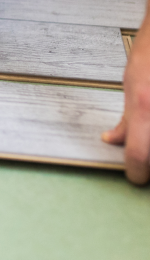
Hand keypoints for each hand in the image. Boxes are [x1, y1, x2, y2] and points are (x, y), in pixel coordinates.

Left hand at [102, 21, 149, 183]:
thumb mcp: (131, 83)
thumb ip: (126, 118)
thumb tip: (113, 140)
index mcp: (145, 107)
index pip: (138, 157)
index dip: (135, 172)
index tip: (135, 175)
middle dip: (149, 160)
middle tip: (143, 158)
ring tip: (144, 127)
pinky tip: (149, 115)